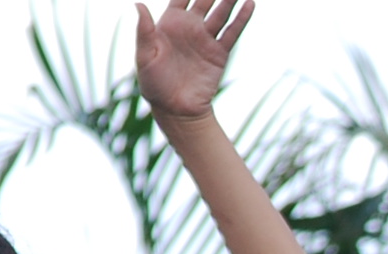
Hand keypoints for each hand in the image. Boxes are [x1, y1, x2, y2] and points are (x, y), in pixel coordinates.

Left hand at [136, 0, 247, 126]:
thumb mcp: (144, 56)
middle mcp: (190, 27)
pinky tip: (249, 5)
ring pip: (221, 12)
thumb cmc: (154, 84)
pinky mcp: (219, 54)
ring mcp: (206, 40)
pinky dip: (241, 18)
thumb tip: (138, 5)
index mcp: (170, 23)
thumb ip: (144, 31)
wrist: (176, 109)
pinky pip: (232, 32)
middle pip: (204, 0)